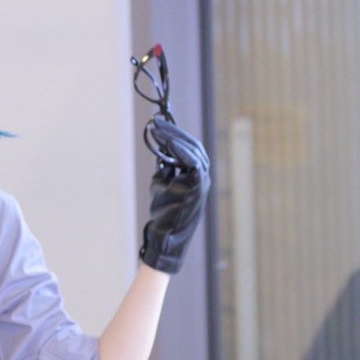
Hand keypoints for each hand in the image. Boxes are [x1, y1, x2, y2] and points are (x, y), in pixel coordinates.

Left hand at [139, 117, 210, 273]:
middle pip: (192, 146)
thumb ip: (165, 169)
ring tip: (159, 129)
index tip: (158, 125)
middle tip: (157, 123)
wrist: (165, 237)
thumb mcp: (162, 185)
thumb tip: (161, 152)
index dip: (175, 135)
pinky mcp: (198, 189)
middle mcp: (202, 176)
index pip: (189, 148)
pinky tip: (169, 142)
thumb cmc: (164, 214)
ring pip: (193, 152)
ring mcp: (202, 182)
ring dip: (175, 138)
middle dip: (174, 132)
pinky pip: (193, 164)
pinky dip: (182, 152)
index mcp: (195, 175)